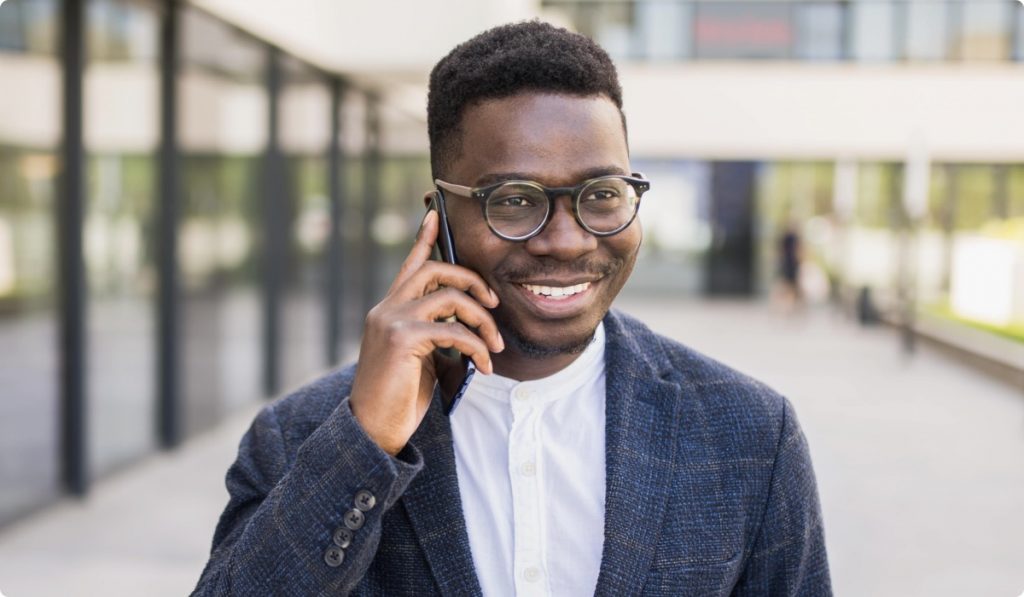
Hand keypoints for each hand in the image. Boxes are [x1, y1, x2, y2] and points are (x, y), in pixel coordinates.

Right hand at [348, 210, 503, 454]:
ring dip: (482, 319)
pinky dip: (477, 347)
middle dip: (472, 279)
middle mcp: (386, 309)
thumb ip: (435, 335)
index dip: (424, 238)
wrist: (372, 430)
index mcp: (389, 311)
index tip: (434, 214)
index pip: (409, 266)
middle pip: (435, 269)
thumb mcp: (420, 359)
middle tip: (494, 303)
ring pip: (449, 297)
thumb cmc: (398, 398)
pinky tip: (483, 366)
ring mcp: (391, 321)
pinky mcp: (401, 339)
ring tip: (494, 347)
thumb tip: (468, 326)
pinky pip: (454, 330)